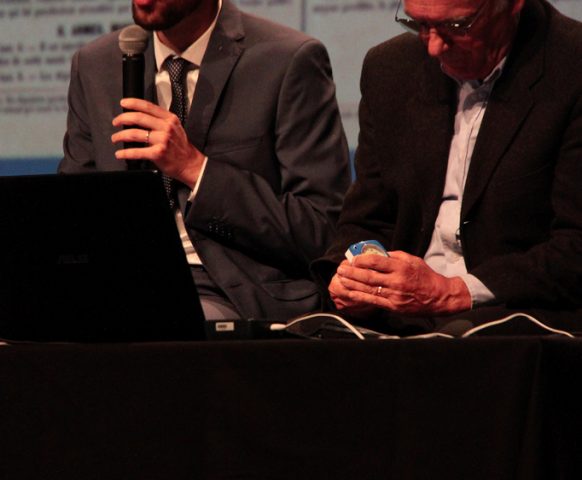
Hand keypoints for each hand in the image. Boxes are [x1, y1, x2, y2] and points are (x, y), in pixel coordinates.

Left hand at [111, 98, 205, 187]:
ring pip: (134, 134)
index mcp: (169, 119)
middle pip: (138, 118)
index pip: (148, 106)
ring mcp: (162, 141)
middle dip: (122, 118)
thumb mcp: (175, 128)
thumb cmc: (181, 148)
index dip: (133, 103)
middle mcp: (166, 128)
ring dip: (121, 136)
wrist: (190, 164)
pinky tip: (120, 153)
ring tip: (116, 138)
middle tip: (116, 122)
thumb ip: (161, 121)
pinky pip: (137, 151)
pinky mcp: (157, 153)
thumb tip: (141, 116)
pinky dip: (125, 153)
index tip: (123, 103)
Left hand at [332, 251, 471, 315]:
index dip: (361, 260)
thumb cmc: (425, 276)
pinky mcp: (393, 306)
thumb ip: (395, 256)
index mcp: (401, 267)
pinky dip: (360, 296)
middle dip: (352, 272)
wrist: (439, 297)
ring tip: (342, 279)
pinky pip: (373, 300)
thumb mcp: (412, 260)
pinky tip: (351, 292)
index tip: (352, 259)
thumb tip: (378, 254)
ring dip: (352, 284)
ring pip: (368, 288)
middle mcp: (396, 281)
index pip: (376, 262)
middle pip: (368, 276)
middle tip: (341, 269)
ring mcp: (394, 295)